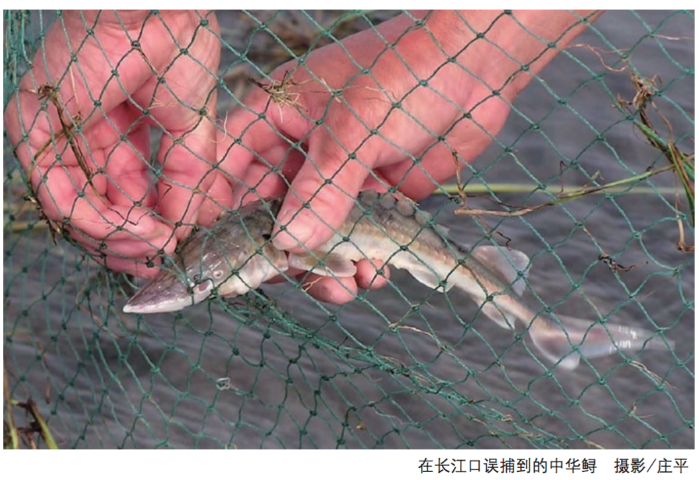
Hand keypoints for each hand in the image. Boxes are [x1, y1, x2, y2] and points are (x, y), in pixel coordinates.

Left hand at [4, 10, 222, 275]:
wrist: (163, 10)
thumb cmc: (176, 50)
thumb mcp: (192, 134)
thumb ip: (186, 184)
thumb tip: (186, 233)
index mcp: (110, 134)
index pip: (117, 198)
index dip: (145, 231)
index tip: (172, 253)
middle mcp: (76, 137)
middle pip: (93, 212)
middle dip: (131, 243)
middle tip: (163, 259)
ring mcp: (52, 133)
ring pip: (75, 213)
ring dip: (121, 238)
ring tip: (159, 245)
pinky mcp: (37, 128)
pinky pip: (62, 196)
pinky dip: (104, 221)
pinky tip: (142, 229)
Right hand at [215, 10, 596, 302]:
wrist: (477, 65)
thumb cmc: (408, 72)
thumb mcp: (356, 127)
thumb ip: (322, 187)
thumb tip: (289, 242)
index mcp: (275, 117)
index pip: (225, 169)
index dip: (216, 213)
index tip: (218, 257)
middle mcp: (299, 150)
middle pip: (268, 212)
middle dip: (281, 251)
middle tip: (295, 277)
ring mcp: (336, 175)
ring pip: (313, 232)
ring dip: (324, 264)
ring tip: (345, 285)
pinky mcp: (373, 194)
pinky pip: (355, 237)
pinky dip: (361, 260)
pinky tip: (372, 274)